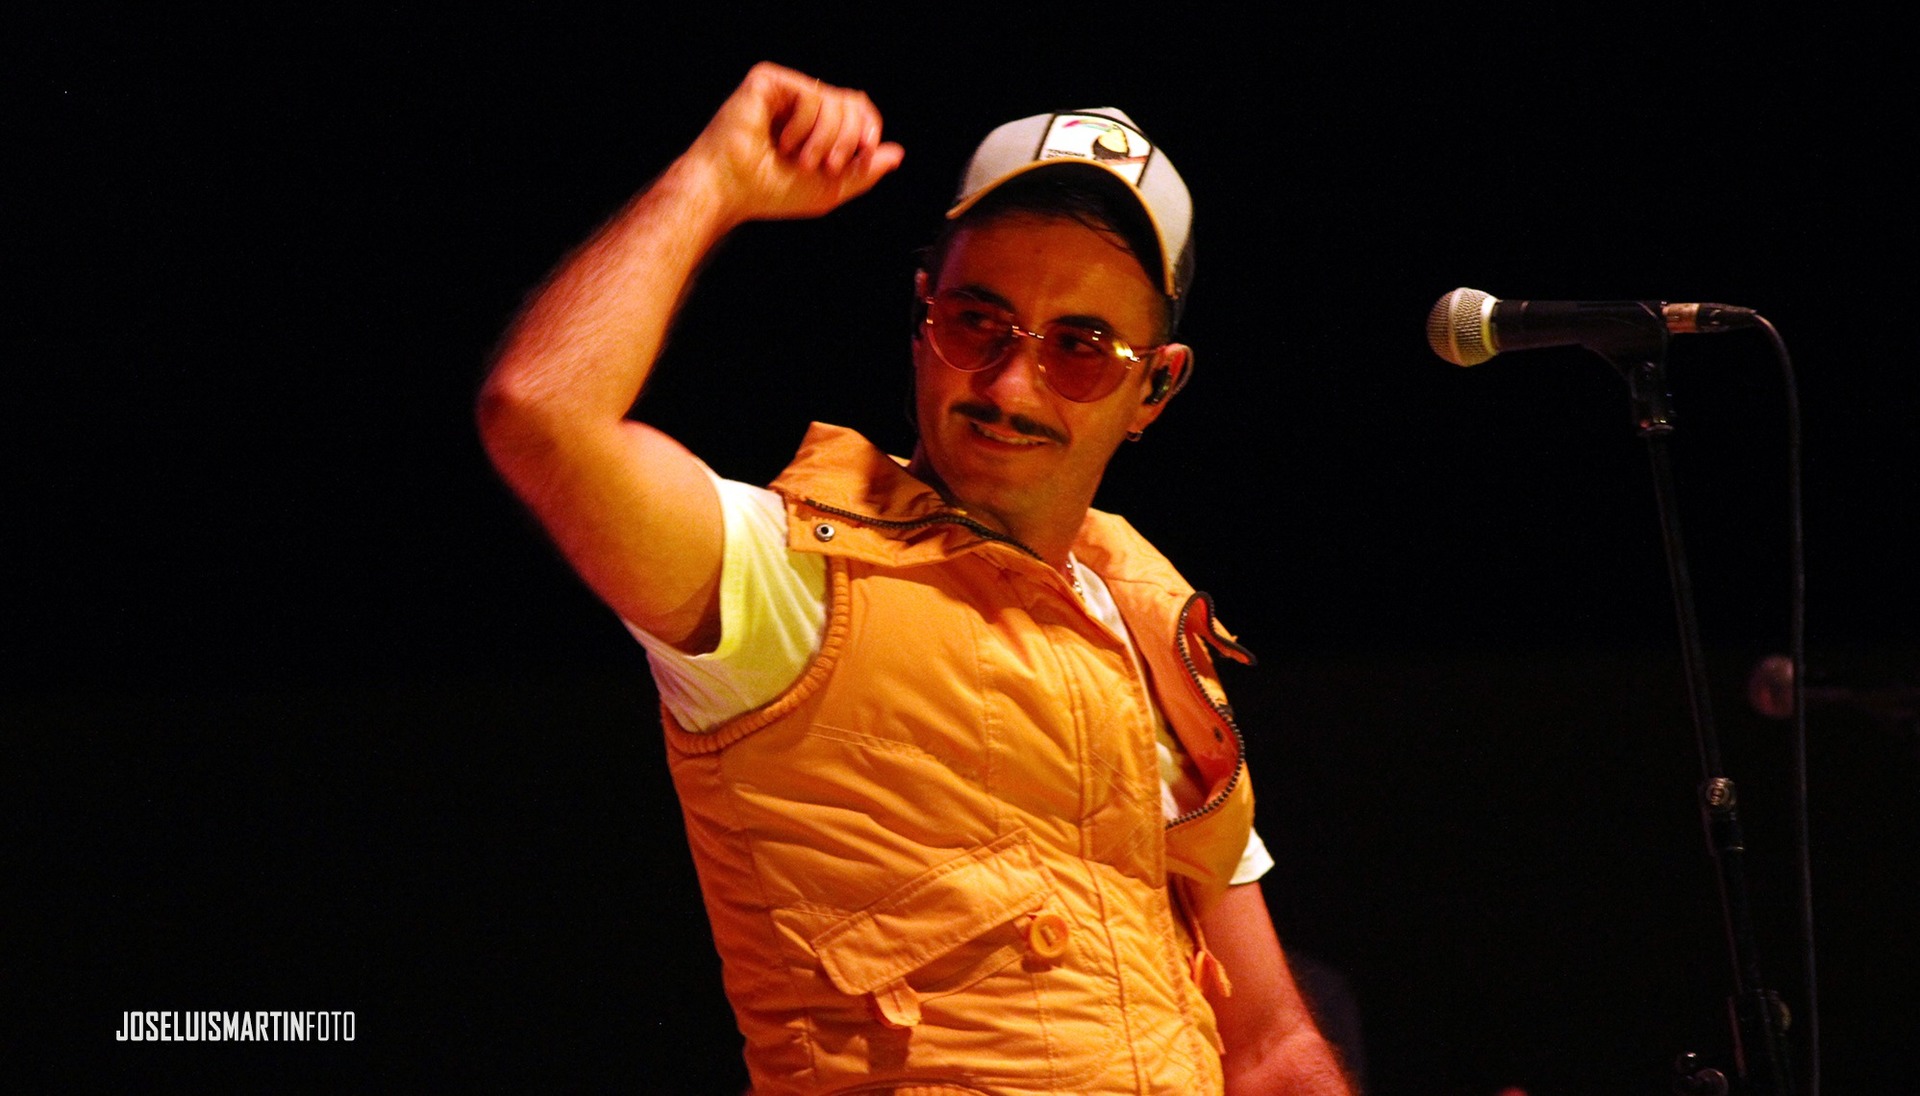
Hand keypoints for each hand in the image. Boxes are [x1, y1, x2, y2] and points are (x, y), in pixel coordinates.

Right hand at [687, 61, 905, 224]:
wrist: (731, 189)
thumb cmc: (770, 192)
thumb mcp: (830, 188)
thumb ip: (864, 171)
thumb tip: (896, 152)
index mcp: (816, 126)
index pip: (858, 110)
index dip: (869, 127)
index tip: (864, 152)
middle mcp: (801, 105)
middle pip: (852, 102)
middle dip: (849, 138)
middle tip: (828, 165)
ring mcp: (785, 91)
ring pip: (835, 99)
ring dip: (827, 138)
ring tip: (802, 159)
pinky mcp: (768, 81)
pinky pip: (811, 94)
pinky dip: (805, 126)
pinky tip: (782, 142)